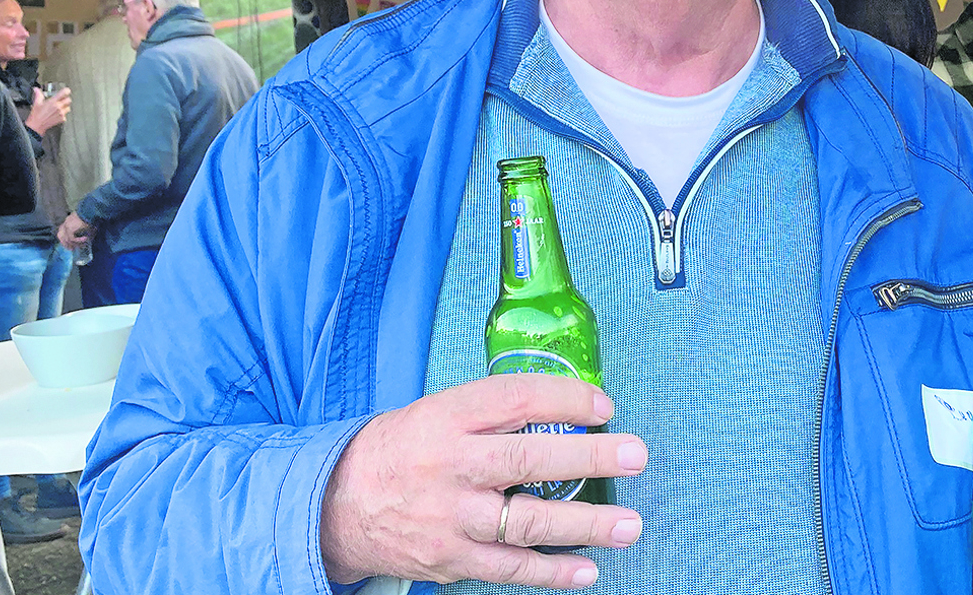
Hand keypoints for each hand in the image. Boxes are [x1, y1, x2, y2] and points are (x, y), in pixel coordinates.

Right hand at [25, 86, 70, 133]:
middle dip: (65, 99)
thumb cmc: (36, 115)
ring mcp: (61, 113)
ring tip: (58, 108)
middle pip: (69, 100)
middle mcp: (58, 107)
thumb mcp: (36, 103)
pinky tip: (57, 114)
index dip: (66, 91)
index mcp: (53, 102)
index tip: (66, 91)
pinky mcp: (62, 119)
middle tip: (61, 100)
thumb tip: (36, 89)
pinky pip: (66, 114)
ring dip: (65, 107)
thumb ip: (38, 94)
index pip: (65, 93)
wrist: (36, 126)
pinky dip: (63, 114)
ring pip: (68, 107)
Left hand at [56, 213, 91, 251]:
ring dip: (73, 244)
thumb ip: (85, 230)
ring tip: (80, 246)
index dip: (65, 238)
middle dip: (65, 243)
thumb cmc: (90, 215)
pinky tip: (85, 239)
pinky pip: (72, 238)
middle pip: (60, 235)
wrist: (90, 210)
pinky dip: (78, 240)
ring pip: (66, 239)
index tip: (70, 244)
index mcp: (68, 220)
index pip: (62, 231)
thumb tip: (88, 238)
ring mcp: (66, 226)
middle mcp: (65, 223)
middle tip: (72, 249)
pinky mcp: (69, 229)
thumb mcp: (86, 223)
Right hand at [319, 374, 647, 588]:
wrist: (337, 505)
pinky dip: (551, 573)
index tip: (604, 406)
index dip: (565, 399)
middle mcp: (449, 465)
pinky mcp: (450, 560)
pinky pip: (508, 568)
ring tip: (628, 525)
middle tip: (636, 454)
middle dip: (589, 457)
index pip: (516, 400)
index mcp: (447, 418)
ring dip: (584, 525)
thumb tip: (568, 407)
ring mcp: (450, 517)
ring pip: (525, 522)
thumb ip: (493, 412)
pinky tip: (587, 569)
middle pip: (527, 460)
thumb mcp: (437, 412)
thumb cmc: (401, 450)